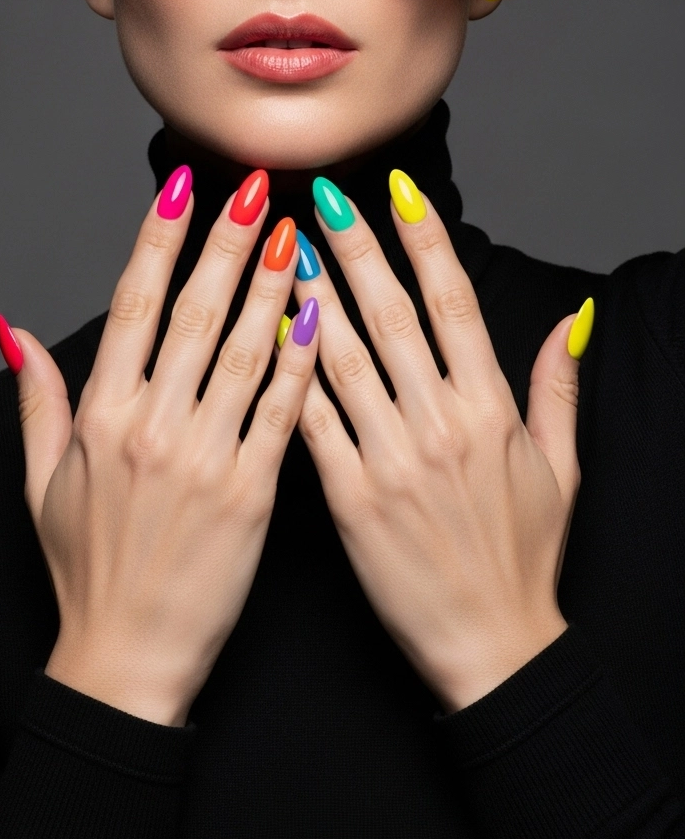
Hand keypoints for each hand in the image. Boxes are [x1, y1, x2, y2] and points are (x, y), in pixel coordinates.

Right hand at [2, 170, 317, 724]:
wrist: (127, 659)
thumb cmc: (86, 570)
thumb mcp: (40, 482)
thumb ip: (37, 400)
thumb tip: (16, 330)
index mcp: (101, 418)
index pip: (134, 306)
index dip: (160, 240)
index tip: (183, 188)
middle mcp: (152, 428)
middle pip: (195, 314)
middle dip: (226, 242)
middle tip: (255, 186)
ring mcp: (204, 460)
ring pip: (244, 351)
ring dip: (271, 285)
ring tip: (295, 232)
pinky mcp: (252, 495)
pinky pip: (282, 412)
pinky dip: (301, 360)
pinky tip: (321, 314)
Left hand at [294, 173, 589, 711]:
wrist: (492, 646)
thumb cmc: (526, 559)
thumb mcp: (561, 469)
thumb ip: (556, 388)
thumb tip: (571, 319)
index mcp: (490, 409)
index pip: (453, 303)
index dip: (423, 241)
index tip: (396, 192)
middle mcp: (439, 423)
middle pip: (391, 315)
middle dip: (354, 247)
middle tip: (321, 193)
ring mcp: (391, 460)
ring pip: (342, 358)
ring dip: (310, 295)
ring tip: (281, 243)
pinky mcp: (350, 499)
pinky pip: (312, 423)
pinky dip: (288, 374)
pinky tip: (266, 332)